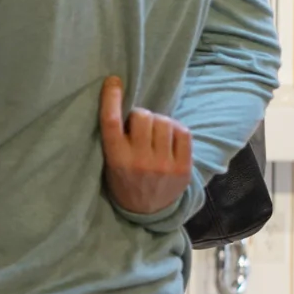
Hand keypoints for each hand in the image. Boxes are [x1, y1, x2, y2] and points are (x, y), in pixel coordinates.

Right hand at [99, 77, 193, 215]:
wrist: (147, 211)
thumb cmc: (124, 179)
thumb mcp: (110, 162)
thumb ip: (116, 138)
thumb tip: (126, 103)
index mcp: (116, 159)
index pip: (111, 122)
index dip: (111, 98)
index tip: (113, 81)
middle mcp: (140, 161)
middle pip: (142, 116)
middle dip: (140, 115)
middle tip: (138, 127)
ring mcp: (163, 164)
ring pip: (163, 121)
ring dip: (158, 121)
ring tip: (155, 134)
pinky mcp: (183, 167)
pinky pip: (183, 132)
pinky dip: (175, 129)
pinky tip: (169, 138)